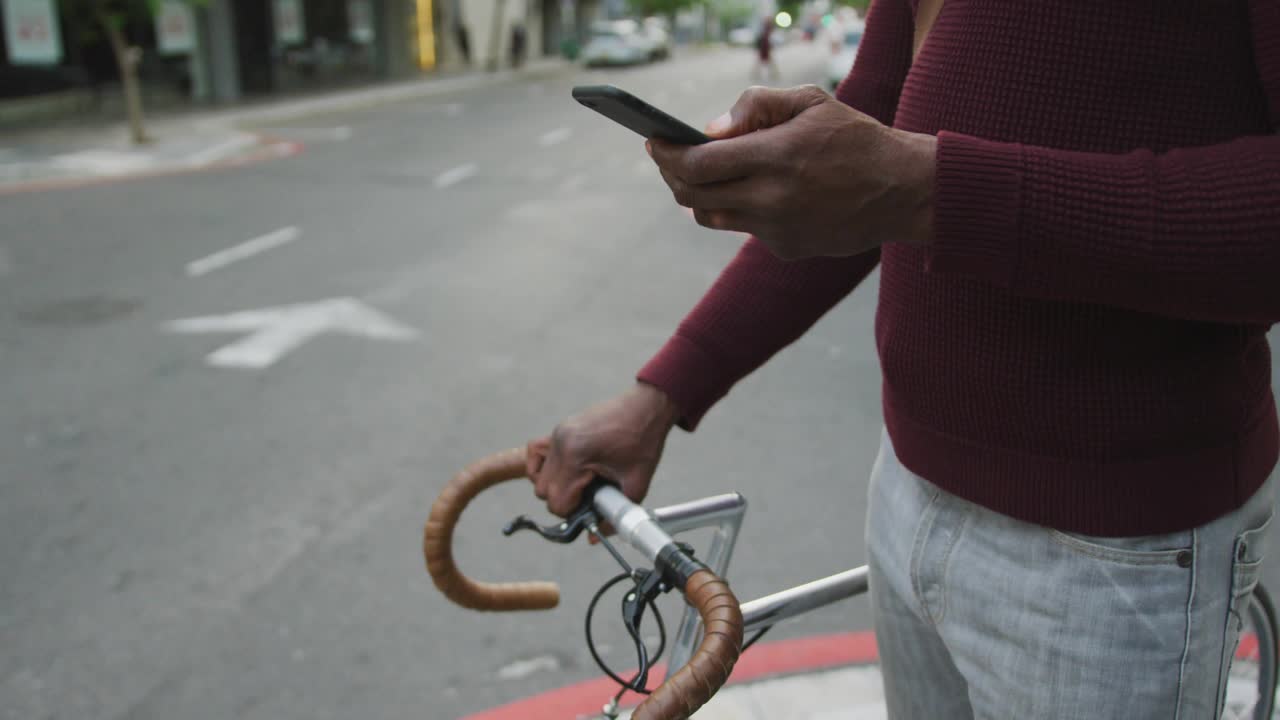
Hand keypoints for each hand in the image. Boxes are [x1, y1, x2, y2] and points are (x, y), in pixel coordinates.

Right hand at [526, 383, 679, 516]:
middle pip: (543, 491)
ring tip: (580, 485)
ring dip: (554, 486)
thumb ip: (614, 515)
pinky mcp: (559, 429)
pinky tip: (564, 472)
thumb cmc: (644, 441)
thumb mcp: (635, 484)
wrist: (647, 408)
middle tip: (588, 499)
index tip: (590, 509)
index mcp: (576, 456)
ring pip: (537, 475)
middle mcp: (560, 443)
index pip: (556, 501)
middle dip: (564, 502)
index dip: (573, 513)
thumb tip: (593, 537)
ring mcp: (557, 434)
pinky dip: (542, 467)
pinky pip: (536, 453)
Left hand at [648, 85, 936, 259]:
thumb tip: (709, 130)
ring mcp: (777, 230)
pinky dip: (744, 209)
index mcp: (776, 156)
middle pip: (691, 196)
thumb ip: (756, 105)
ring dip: (699, 196)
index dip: (666, 155)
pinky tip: (762, 192)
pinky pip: (746, 228)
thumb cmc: (856, 137)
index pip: (697, 164)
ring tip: (704, 175)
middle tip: (666, 158)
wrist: (903, 191)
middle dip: (671, 176)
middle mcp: (772, 198)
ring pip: (711, 216)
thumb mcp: (811, 102)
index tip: (653, 142)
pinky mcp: (786, 249)